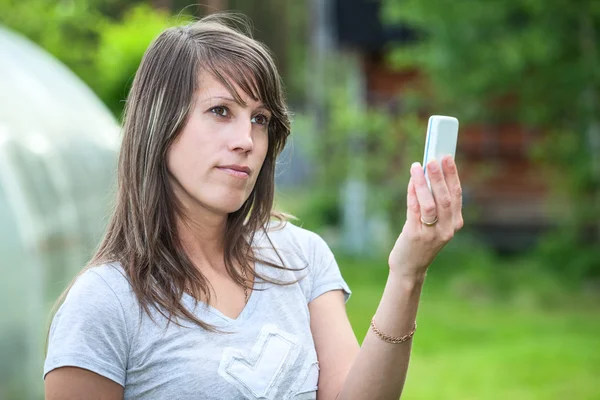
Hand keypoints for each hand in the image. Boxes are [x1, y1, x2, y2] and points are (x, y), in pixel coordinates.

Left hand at [388, 155, 463, 278]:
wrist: (410, 267)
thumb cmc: (421, 240)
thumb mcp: (434, 223)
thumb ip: (434, 202)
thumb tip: (427, 173)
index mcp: (455, 223)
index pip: (456, 195)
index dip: (452, 175)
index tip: (447, 157)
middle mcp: (447, 229)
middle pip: (445, 198)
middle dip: (439, 176)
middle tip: (432, 159)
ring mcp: (432, 233)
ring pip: (430, 204)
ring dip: (423, 183)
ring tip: (417, 167)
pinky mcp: (415, 235)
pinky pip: (414, 210)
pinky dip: (412, 194)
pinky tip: (411, 182)